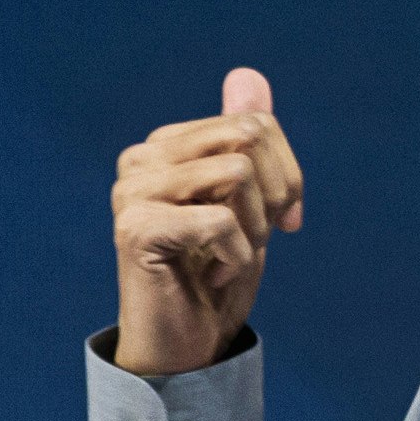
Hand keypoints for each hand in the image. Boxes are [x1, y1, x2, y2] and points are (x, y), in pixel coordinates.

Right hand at [110, 67, 307, 375]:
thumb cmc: (218, 274)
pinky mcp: (134, 227)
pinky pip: (220, 220)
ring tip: (230, 257)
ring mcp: (131, 191)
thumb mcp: (250, 201)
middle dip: (274, 194)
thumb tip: (248, 74)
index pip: (255, 123)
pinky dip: (238, 255)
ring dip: (253, 228)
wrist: (188, 346)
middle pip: (247, 137)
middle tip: (258, 238)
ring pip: (237, 172)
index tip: (283, 219)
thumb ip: (245, 137)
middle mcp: (140, 158)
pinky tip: (213, 275)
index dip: (287, 175)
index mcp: (166, 145)